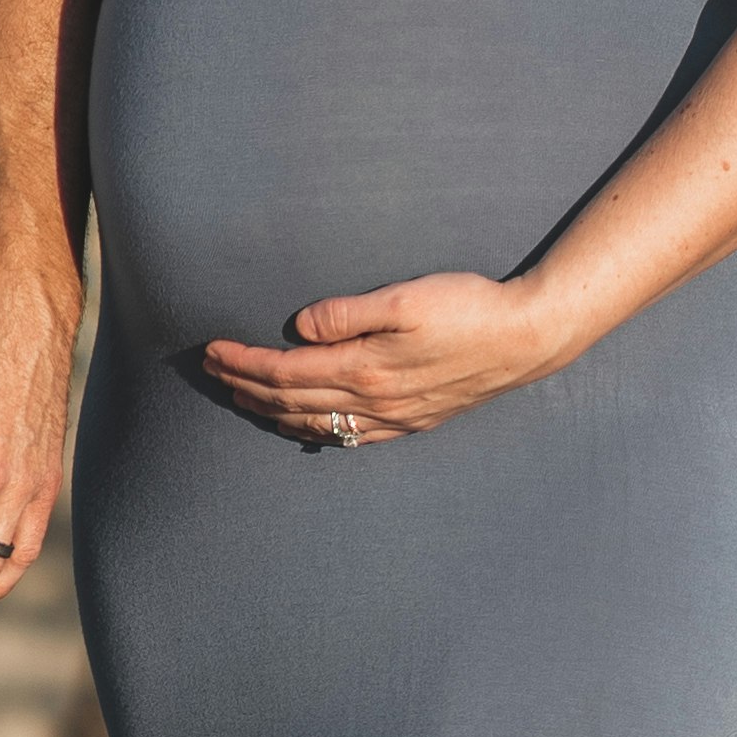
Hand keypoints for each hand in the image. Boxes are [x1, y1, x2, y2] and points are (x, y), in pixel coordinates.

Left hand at [202, 268, 571, 446]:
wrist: (526, 338)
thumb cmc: (468, 308)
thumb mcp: (405, 299)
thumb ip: (346, 313)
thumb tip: (298, 328)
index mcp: (364, 369)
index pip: (284, 371)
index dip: (242, 362)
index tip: (212, 349)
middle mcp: (373, 402)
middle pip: (290, 401)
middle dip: (244, 386)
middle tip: (211, 371)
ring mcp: (393, 418)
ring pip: (314, 424)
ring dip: (270, 412)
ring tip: (241, 397)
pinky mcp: (411, 421)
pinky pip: (349, 437)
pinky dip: (313, 431)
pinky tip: (302, 427)